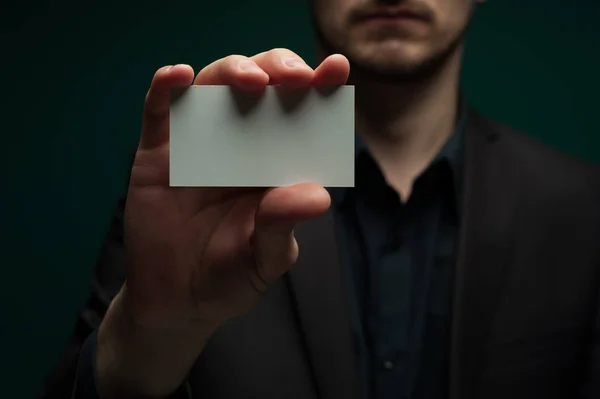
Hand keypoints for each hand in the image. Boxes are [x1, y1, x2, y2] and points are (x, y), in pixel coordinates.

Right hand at [96, 49, 349, 397]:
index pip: (300, 113)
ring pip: (213, 87)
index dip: (318, 86)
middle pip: (259, 85)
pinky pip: (159, 111)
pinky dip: (165, 87)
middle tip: (296, 78)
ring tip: (250, 81)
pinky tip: (177, 77)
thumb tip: (316, 196)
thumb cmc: (229, 278)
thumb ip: (283, 227)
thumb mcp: (265, 259)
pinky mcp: (158, 153)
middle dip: (279, 69)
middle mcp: (240, 143)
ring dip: (232, 71)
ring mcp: (198, 143)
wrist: (176, 303)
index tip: (336, 69)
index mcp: (275, 161)